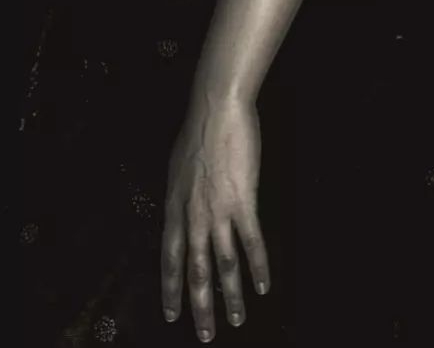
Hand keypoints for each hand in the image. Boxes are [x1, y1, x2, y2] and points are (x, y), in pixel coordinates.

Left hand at [160, 93, 270, 340]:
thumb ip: (181, 195)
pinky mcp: (243, 202)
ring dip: (230, 297)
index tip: (171, 313)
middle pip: (195, 270)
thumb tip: (182, 212)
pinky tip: (264, 287)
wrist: (216, 109)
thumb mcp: (178, 167)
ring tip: (237, 321)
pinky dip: (258, 267)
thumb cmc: (198, 130)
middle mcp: (193, 215)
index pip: (169, 257)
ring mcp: (218, 211)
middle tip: (203, 336)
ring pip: (223, 265)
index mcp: (174, 206)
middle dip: (199, 306)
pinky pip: (251, 243)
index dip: (170, 288)